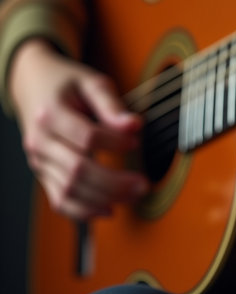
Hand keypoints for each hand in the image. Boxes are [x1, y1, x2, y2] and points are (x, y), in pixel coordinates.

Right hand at [10, 39, 148, 219]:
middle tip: (144, 184)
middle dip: (114, 182)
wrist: (34, 86)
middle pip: (77, 170)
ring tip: (134, 195)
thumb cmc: (66, 83)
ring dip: (105, 198)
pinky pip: (60, 200)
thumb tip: (135, 125)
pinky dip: (84, 210)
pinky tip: (110, 209)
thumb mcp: (91, 82)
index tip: (137, 140)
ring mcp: (39, 161)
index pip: (86, 137)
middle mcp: (40, 141)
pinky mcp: (43, 174)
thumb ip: (112, 104)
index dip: (115, 142)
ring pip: (69, 191)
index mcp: (50, 114)